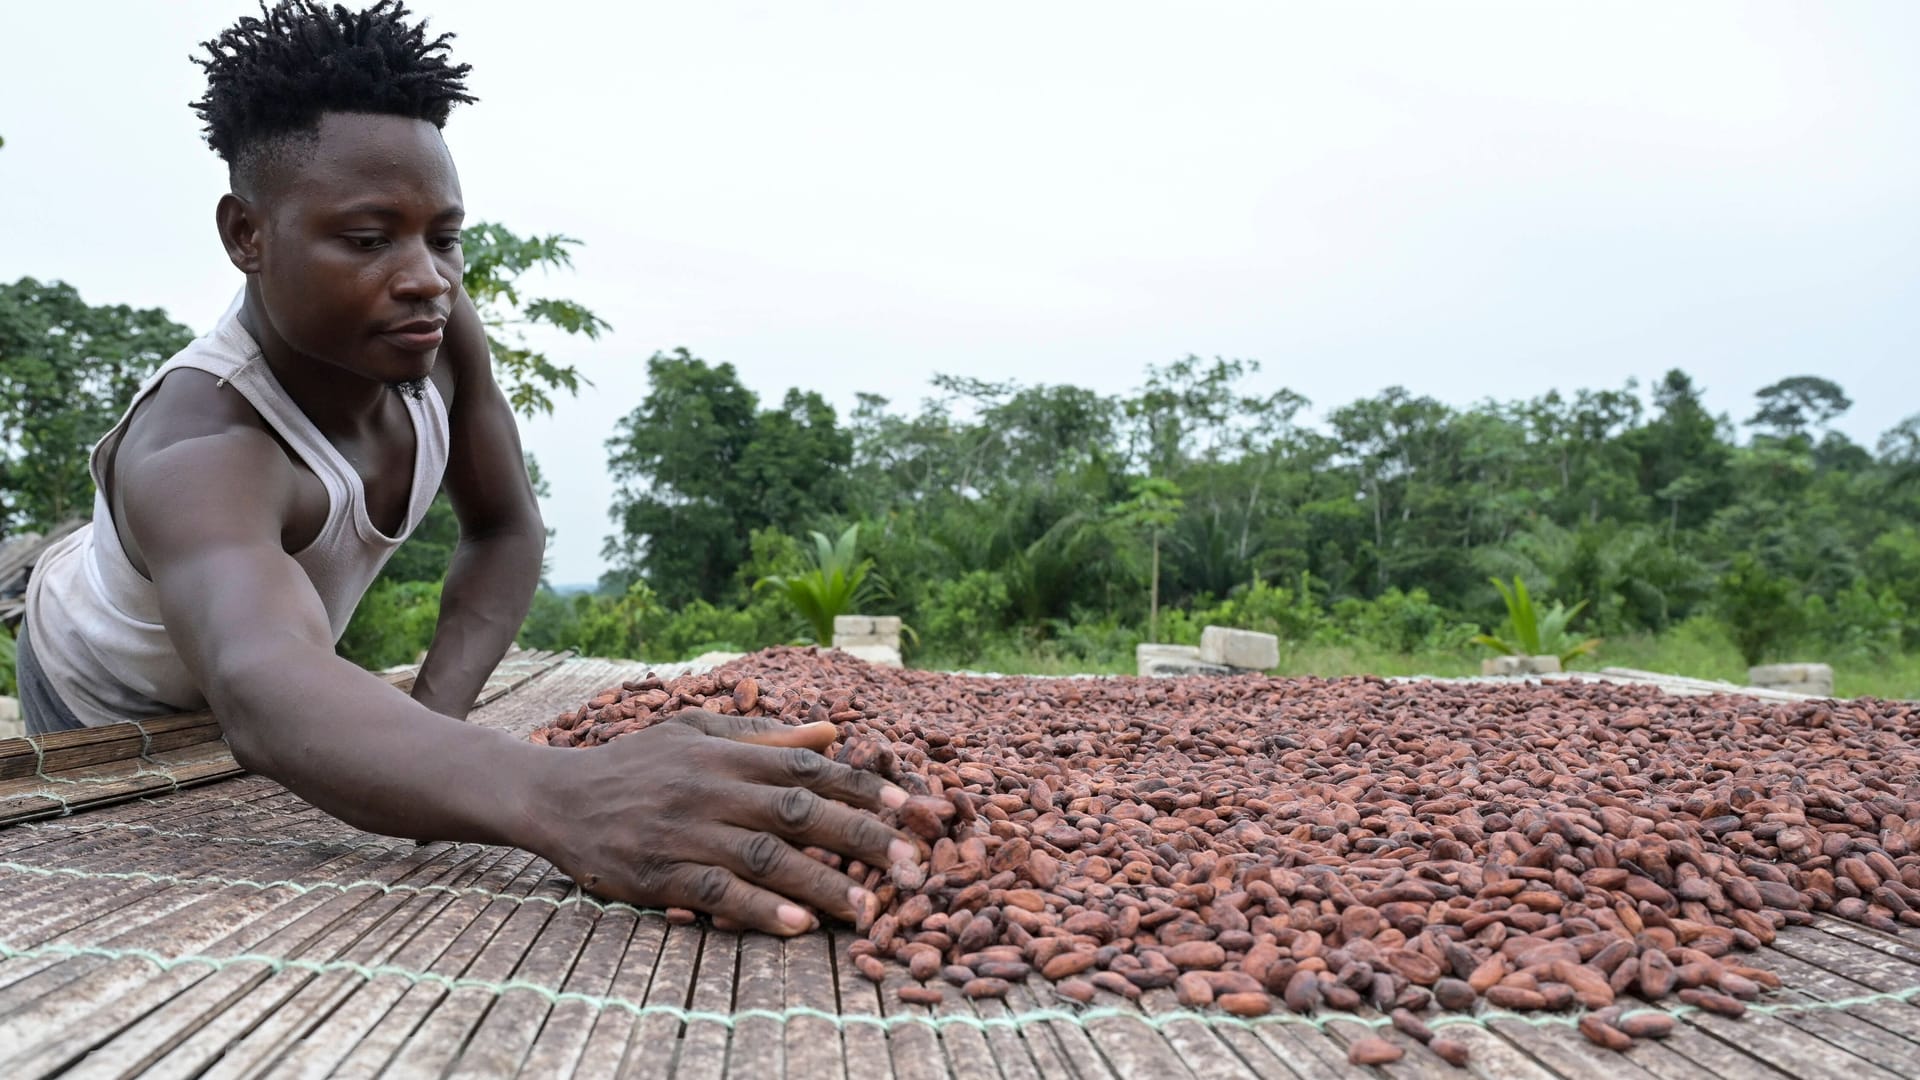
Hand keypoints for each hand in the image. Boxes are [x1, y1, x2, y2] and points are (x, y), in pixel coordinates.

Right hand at [530, 710, 914, 935]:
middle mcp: (712, 789)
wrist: (556, 796)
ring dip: (820, 883)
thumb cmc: (635, 763)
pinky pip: (717, 892)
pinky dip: (759, 910)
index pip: (807, 766)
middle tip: (909, 866)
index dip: (862, 786)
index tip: (910, 807)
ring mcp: (685, 832)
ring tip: (865, 908)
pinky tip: (798, 927)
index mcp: (726, 754)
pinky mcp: (660, 874)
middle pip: (798, 811)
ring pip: (764, 856)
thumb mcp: (696, 732)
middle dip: (859, 836)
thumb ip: (764, 735)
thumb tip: (831, 731)